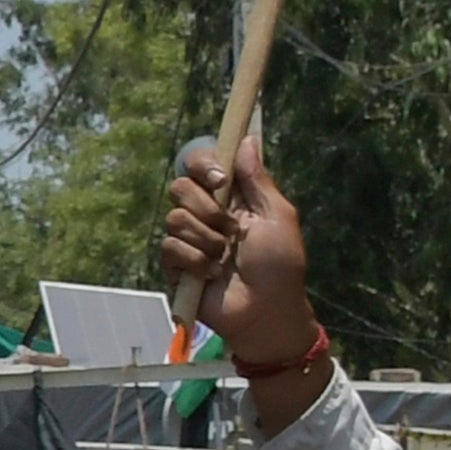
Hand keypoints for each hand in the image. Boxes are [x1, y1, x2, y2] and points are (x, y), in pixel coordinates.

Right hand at [162, 131, 317, 374]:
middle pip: (180, 187)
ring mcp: (188, 239)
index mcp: (231, 198)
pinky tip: (212, 274)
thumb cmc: (280, 265)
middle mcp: (205, 214)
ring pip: (174, 218)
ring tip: (224, 258)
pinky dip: (195, 261)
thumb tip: (248, 139)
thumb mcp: (278, 216)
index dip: (204, 165)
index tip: (220, 179)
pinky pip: (169, 248)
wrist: (265, 310)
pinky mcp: (175, 264)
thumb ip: (258, 179)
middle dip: (206, 208)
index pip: (202, 165)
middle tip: (230, 229)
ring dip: (205, 239)